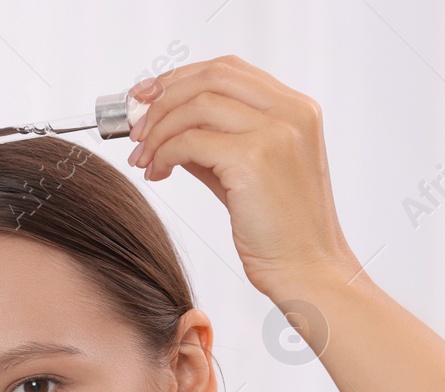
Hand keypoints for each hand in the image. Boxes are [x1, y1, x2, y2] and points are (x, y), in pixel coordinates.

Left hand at [126, 55, 362, 298]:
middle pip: (210, 76)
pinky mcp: (254, 158)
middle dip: (163, 98)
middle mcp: (291, 112)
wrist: (308, 270)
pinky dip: (165, 153)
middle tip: (137, 128)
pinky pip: (191, 141)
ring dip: (159, 129)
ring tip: (144, 158)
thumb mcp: (247, 173)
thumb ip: (214, 142)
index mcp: (297, 108)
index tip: (148, 97)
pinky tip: (158, 173)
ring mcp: (276, 132)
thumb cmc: (282, 231)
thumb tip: (165, 125)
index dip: (181, 78)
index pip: (229, 69)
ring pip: (197, 104)